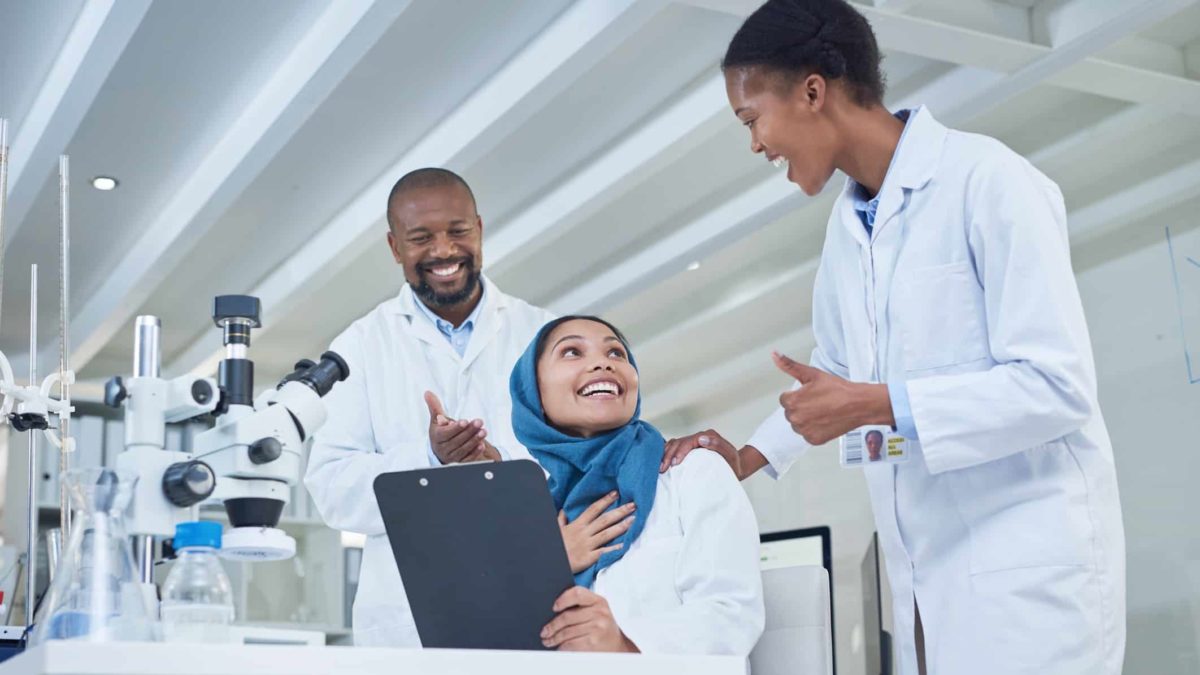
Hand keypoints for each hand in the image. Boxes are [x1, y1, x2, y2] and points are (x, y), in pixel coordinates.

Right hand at [425, 391, 490, 463]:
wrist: (441, 449)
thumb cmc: (440, 432)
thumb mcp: (436, 420)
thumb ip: (434, 407)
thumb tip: (427, 393)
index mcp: (437, 437)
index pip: (446, 433)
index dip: (456, 427)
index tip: (465, 421)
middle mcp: (443, 449)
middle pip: (457, 440)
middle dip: (469, 431)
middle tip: (479, 422)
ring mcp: (451, 457)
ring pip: (463, 449)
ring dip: (474, 440)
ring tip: (483, 431)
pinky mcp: (459, 462)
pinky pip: (467, 459)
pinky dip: (475, 452)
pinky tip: (482, 444)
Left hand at [541, 587, 637, 651]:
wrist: (618, 646)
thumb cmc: (603, 627)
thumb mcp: (598, 611)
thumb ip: (582, 606)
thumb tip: (554, 610)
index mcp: (599, 601)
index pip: (577, 593)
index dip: (563, 599)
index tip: (554, 607)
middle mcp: (599, 613)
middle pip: (568, 616)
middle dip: (552, 625)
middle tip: (544, 631)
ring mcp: (597, 627)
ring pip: (567, 632)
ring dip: (554, 638)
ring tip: (548, 640)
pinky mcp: (593, 642)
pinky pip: (571, 644)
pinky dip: (562, 647)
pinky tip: (559, 647)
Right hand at [558, 491, 635, 573]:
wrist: (551, 562)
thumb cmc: (555, 546)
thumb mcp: (556, 530)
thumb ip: (561, 520)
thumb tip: (562, 511)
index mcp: (577, 524)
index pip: (594, 509)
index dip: (605, 501)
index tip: (616, 494)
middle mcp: (584, 533)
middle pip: (604, 519)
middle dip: (619, 511)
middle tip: (633, 505)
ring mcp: (587, 545)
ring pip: (607, 533)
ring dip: (621, 526)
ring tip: (633, 520)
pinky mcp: (589, 557)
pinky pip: (604, 551)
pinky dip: (614, 548)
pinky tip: (624, 544)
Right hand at [659, 429, 766, 479]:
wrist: (738, 467)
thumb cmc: (734, 464)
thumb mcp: (730, 455)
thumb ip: (718, 445)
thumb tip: (701, 438)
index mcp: (708, 436)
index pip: (688, 441)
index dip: (680, 452)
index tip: (674, 464)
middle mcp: (699, 437)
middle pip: (679, 442)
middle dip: (669, 454)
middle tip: (663, 468)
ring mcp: (693, 442)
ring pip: (674, 444)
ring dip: (665, 454)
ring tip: (660, 467)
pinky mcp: (690, 449)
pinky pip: (675, 448)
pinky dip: (666, 454)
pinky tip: (662, 462)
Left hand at [772, 352, 893, 445]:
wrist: (858, 404)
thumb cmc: (837, 389)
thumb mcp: (812, 374)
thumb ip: (789, 365)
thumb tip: (775, 355)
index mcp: (792, 402)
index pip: (785, 399)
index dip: (798, 395)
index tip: (810, 394)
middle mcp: (795, 418)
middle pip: (791, 412)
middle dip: (801, 407)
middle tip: (818, 402)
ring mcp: (805, 431)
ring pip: (798, 424)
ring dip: (806, 419)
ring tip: (822, 410)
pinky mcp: (814, 440)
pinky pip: (808, 434)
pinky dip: (814, 429)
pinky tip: (825, 420)